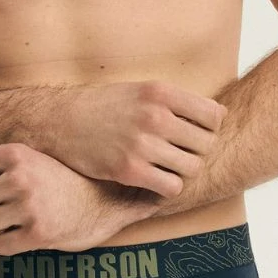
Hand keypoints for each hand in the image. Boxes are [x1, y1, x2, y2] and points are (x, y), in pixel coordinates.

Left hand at [0, 141, 160, 254]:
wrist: (103, 202)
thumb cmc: (55, 182)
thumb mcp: (20, 172)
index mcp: (14, 153)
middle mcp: (20, 177)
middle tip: (3, 207)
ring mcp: (29, 206)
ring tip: (14, 219)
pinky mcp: (38, 233)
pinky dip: (8, 243)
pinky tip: (26, 232)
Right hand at [55, 80, 226, 196]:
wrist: (61, 121)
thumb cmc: (104, 106)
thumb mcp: (140, 90)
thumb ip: (174, 101)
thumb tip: (216, 116)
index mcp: (160, 92)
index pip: (214, 116)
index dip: (209, 128)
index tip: (196, 133)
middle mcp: (155, 117)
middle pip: (206, 144)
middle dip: (198, 151)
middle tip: (181, 153)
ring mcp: (142, 145)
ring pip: (192, 168)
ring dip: (183, 170)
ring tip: (168, 166)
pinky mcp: (130, 170)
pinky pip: (171, 187)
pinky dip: (168, 187)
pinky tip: (156, 180)